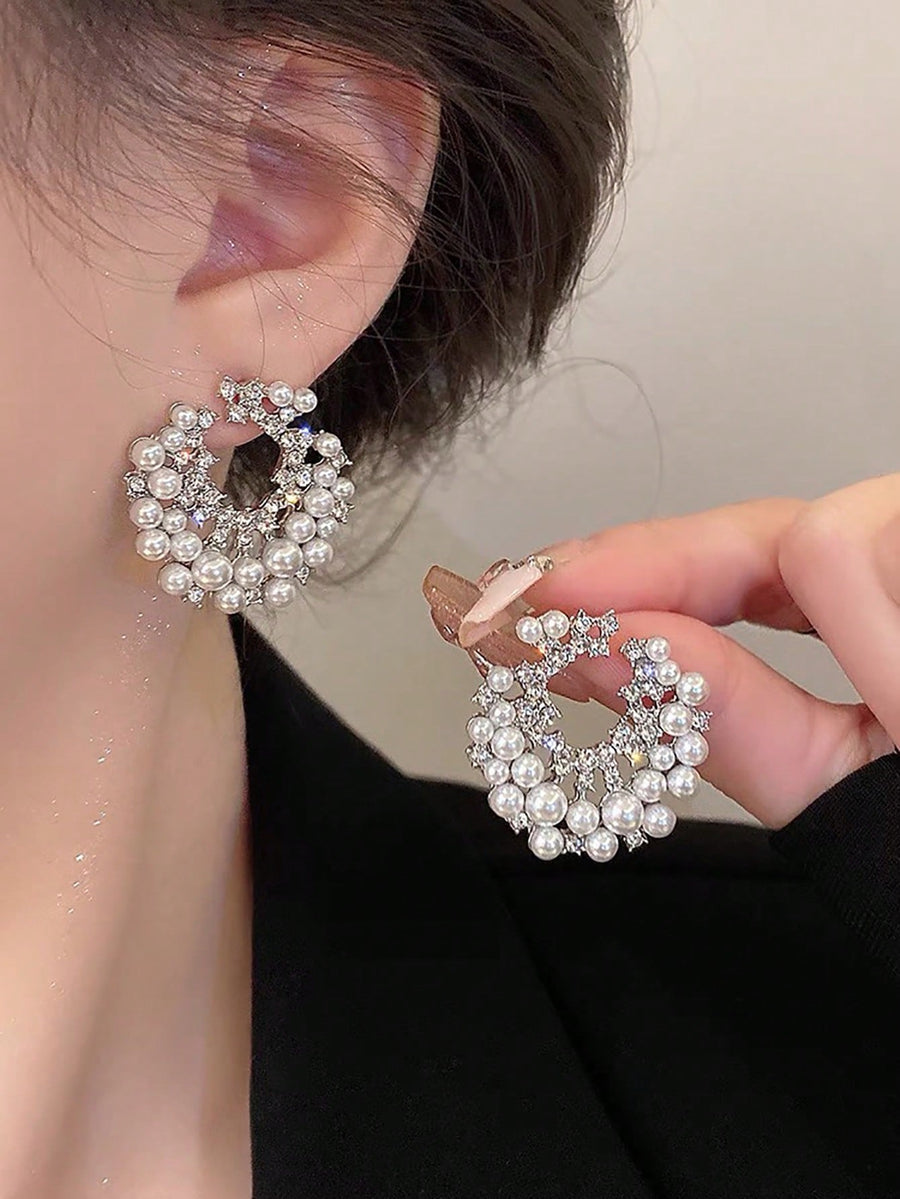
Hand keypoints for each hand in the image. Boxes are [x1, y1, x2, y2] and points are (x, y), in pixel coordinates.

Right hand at [507, 480, 899, 828]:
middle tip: (542, 597)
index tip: (554, 597)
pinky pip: (814, 580)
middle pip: (795, 530)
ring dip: (687, 579)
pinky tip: (667, 607)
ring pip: (801, 546)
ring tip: (586, 609)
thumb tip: (609, 645)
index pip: (809, 548)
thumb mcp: (849, 803)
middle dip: (657, 565)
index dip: (667, 562)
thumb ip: (729, 716)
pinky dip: (733, 594)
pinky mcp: (896, 614)